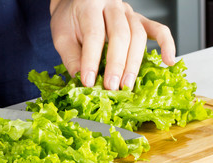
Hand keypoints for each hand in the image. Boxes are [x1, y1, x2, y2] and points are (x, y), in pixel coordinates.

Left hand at [50, 0, 175, 89]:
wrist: (76, 2)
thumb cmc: (69, 19)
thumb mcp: (62, 36)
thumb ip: (71, 56)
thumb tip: (81, 79)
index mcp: (90, 6)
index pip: (94, 35)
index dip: (92, 60)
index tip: (89, 82)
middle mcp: (112, 6)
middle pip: (120, 35)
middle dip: (116, 65)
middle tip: (111, 87)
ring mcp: (128, 12)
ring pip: (138, 35)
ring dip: (134, 63)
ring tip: (126, 84)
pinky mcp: (139, 20)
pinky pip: (157, 29)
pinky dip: (166, 44)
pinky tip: (168, 61)